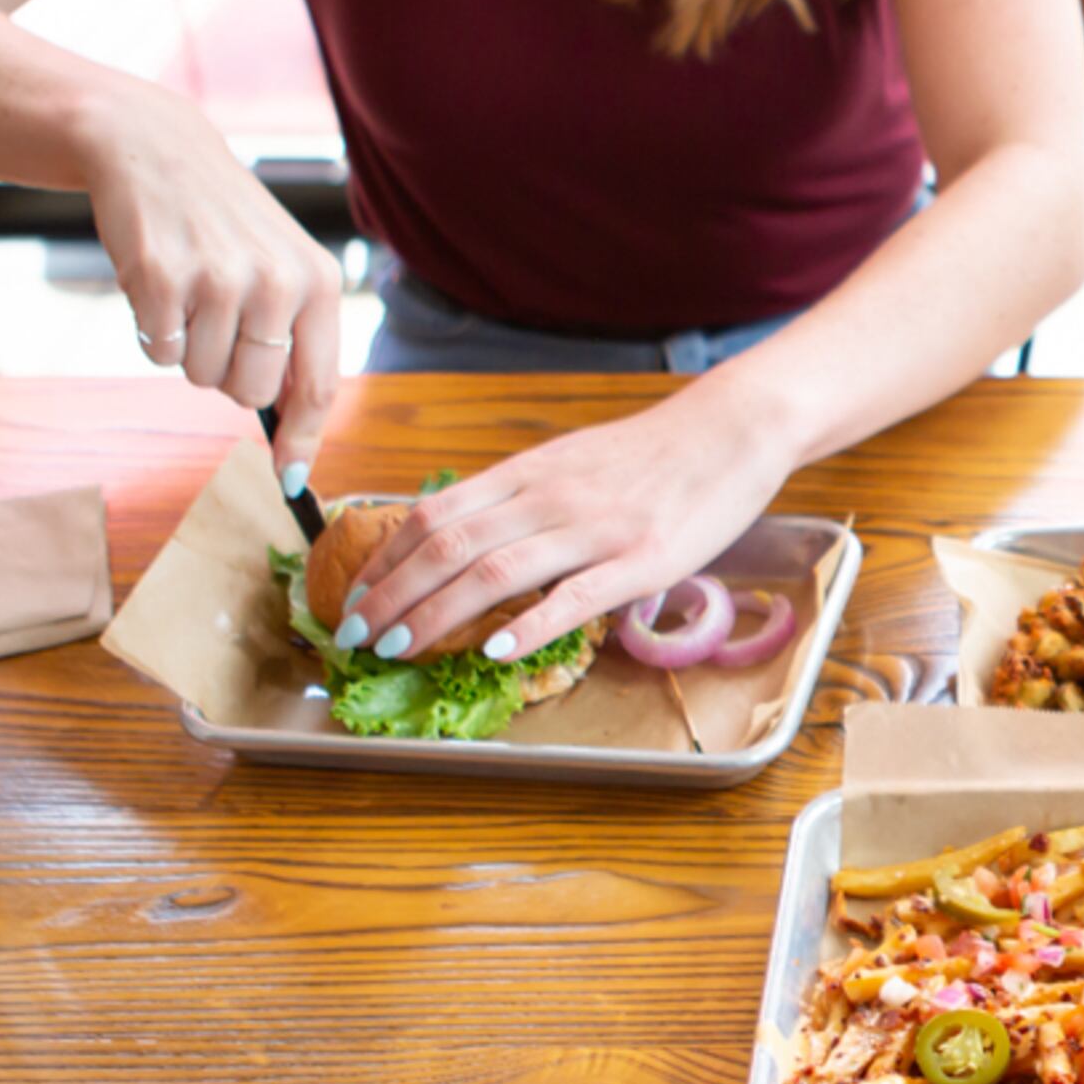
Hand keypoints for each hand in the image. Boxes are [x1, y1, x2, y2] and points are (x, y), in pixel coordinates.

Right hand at [81, 87, 343, 488]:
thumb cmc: (224, 223)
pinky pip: (157, 354)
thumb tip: (293, 430)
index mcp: (318, 283)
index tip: (290, 478)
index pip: (319, 385)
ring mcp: (218, 280)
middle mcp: (277, 282)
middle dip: (228, 375)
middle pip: (250, 392)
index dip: (303, 439)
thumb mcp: (281, 266)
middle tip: (217, 321)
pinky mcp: (161, 279)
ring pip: (200, 376)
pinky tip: (158, 283)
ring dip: (188, 349)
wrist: (156, 149)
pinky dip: (152, 332)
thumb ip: (296, 339)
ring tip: (189, 291)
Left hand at [330, 388, 793, 661]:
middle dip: (393, 594)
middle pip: (450, 546)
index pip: (435, 516)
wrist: (729, 431)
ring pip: (496, 571)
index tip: (354, 595)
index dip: (385, 559)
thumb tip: (467, 540)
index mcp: (527, 474)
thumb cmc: (651, 454)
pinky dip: (529, 625)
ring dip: (438, 612)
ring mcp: (594, 530)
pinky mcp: (641, 560)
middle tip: (355, 634)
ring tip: (399, 646)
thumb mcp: (570, 463)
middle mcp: (548, 498)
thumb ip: (520, 498)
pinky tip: (495, 652)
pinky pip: (575, 595)